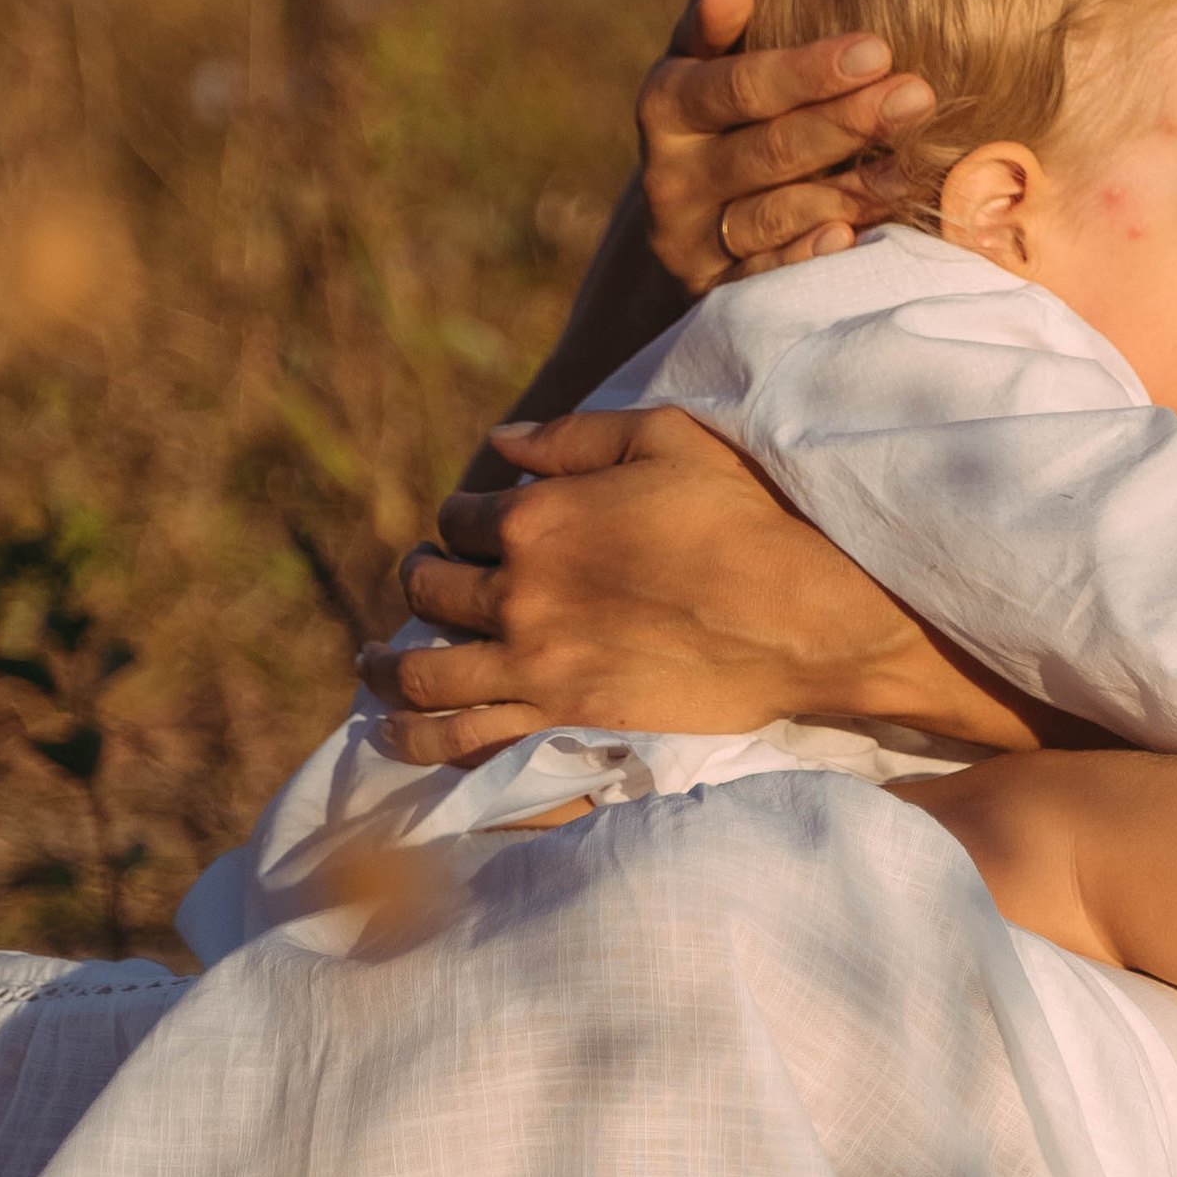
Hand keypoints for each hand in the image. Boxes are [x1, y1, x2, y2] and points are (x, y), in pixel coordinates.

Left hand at [358, 403, 1043, 768]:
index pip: (461, 518)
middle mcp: (520, 593)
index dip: (463, 520)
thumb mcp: (665, 438)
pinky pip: (463, 740)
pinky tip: (397, 734)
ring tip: (375, 664)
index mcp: (538, 517)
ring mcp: (535, 664)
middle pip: (433, 591)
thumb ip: (573, 436)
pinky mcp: (561, 720)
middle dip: (423, 581)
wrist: (801, 613)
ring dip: (388, 667)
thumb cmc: (744, 514)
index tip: (476, 527)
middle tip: (426, 583)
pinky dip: (417, 740)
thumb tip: (500, 441)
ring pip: (423, 674)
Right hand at [637, 0, 934, 291]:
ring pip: (771, 215)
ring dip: (843, 191)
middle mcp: (668, 179)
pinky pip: (763, 280)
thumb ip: (718, 28)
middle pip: (764, 151)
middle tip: (916, 96)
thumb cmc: (724, 114)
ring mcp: (689, 242)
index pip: (736, 87)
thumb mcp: (710, 64)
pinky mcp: (713, 294)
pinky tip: (854, 238)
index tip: (878, 50)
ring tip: (907, 169)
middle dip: (844, 122)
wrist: (696, 212)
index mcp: (665, 106)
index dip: (806, 71)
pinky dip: (806, 258)